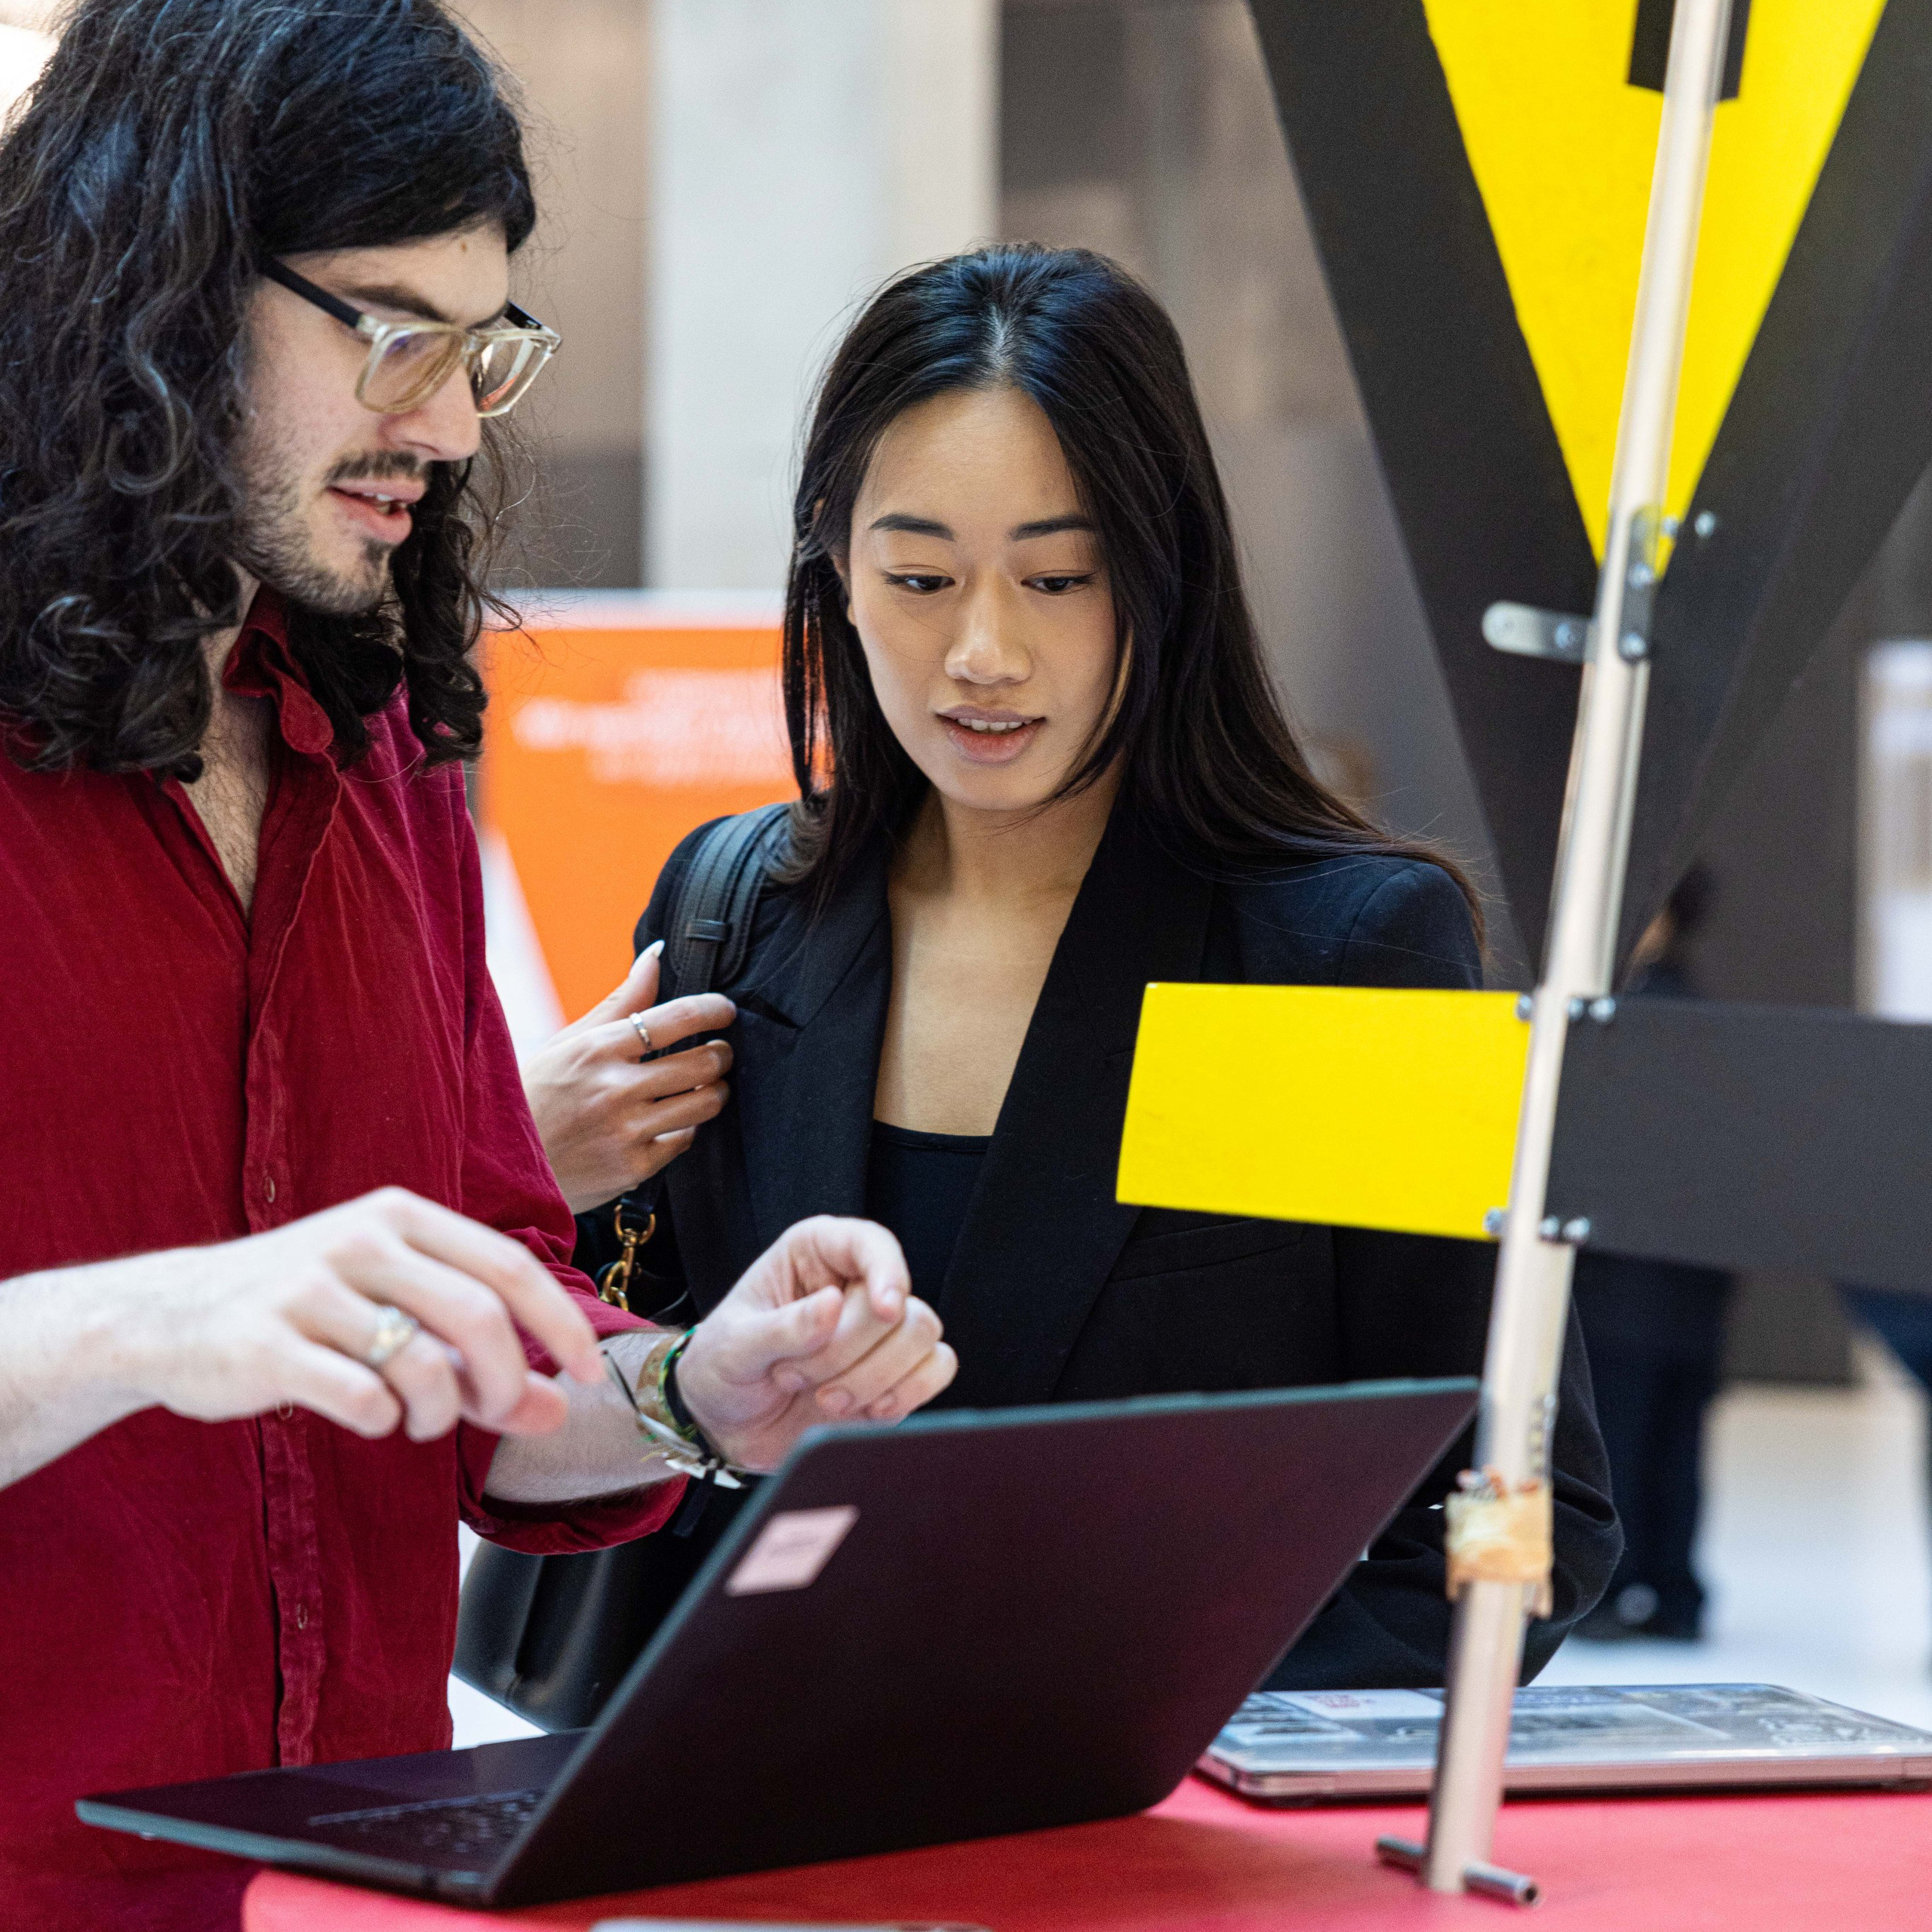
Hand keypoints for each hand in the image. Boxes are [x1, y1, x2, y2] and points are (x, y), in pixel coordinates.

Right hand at [100, 1188, 606, 1443]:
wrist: (167, 1315)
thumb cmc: (306, 1312)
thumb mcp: (397, 1313)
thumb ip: (481, 1359)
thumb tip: (559, 1411)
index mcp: (401, 1216)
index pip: (510, 1266)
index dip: (563, 1324)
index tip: (593, 1374)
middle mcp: (361, 1239)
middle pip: (479, 1316)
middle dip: (505, 1381)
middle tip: (493, 1413)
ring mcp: (309, 1287)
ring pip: (424, 1362)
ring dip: (441, 1413)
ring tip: (420, 1420)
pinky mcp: (265, 1343)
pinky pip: (361, 1396)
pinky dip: (383, 1421)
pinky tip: (369, 1415)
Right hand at [523, 943, 736, 1213]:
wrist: (501, 1164)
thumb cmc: (538, 1093)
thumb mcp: (569, 1041)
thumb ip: (621, 1001)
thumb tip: (656, 955)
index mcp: (597, 1048)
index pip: (678, 1017)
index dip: (714, 1010)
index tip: (726, 1010)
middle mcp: (614, 1088)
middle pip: (703, 1061)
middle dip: (722, 1053)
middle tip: (720, 1052)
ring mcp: (625, 1131)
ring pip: (705, 1102)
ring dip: (716, 1090)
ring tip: (707, 1085)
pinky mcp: (633, 1167)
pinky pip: (685, 1138)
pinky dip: (687, 1127)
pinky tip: (674, 1120)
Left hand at [674, 1217, 956, 1471]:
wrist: (725, 1427)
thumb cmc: (722, 1369)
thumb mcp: (734, 1347)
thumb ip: (782, 1328)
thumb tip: (833, 1305)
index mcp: (815, 1254)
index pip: (871, 1243)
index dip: (886, 1272)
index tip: (883, 1309)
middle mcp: (856, 1284)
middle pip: (899, 1305)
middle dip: (848, 1353)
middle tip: (794, 1376)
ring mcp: (880, 1332)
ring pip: (922, 1337)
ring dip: (872, 1378)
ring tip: (822, 1398)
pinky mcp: (896, 1373)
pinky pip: (936, 1370)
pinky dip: (906, 1393)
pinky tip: (866, 1411)